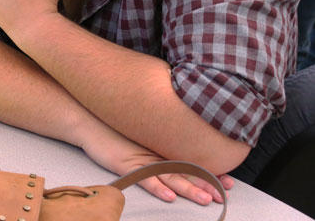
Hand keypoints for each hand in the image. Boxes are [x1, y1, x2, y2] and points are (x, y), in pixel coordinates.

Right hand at [81, 122, 231, 204]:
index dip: (209, 172)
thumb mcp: (140, 132)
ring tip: (206, 198)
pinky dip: (156, 187)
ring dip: (188, 188)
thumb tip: (177, 141)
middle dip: (206, 183)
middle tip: (224, 193)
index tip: (228, 181)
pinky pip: (144, 178)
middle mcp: (154, 152)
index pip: (190, 160)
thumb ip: (159, 138)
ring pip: (169, 175)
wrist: (88, 119)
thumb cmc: (112, 126)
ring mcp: (140, 158)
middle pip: (184, 169)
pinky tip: (168, 195)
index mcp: (160, 146)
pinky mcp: (125, 164)